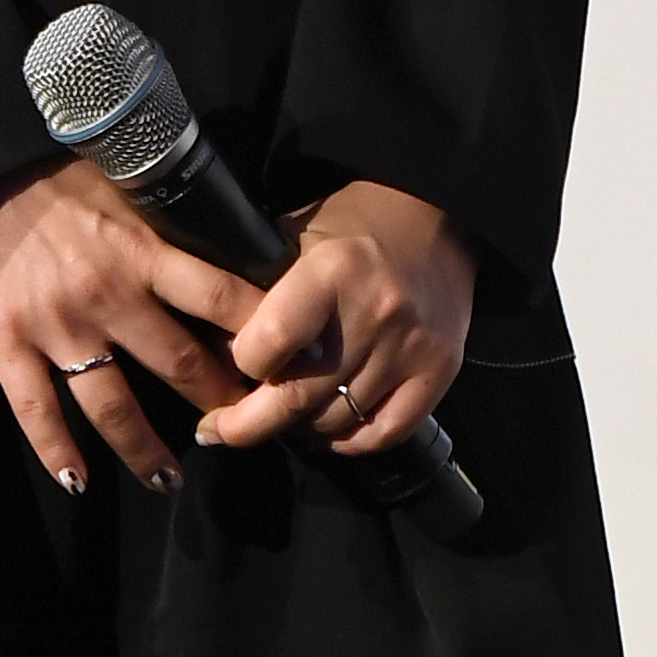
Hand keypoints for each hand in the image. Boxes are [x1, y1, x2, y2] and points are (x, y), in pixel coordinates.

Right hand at [0, 158, 266, 498]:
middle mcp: (106, 294)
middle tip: (242, 430)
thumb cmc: (49, 171)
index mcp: (142, 248)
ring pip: (111, 405)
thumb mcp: (122, 184)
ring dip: (145, 448)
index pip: (221, 299)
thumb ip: (165, 225)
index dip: (261, 335)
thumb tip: (226, 245)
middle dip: (217, 403)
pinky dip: (55, 452)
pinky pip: (34, 410)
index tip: (286, 363)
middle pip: (178, 364)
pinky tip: (78, 483)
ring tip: (168, 480)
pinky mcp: (3, 341)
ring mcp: (55, 324)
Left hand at [195, 181, 472, 462]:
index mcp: (334, 269)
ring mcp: (412, 347)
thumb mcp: (298, 232)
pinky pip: (383, 434)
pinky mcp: (441, 371)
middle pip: (297, 397)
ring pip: (335, 421)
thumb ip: (260, 284)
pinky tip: (328, 428)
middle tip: (218, 431)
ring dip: (300, 428)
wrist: (439, 215)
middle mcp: (376, 311)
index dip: (242, 362)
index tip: (231, 364)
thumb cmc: (356, 223)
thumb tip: (215, 344)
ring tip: (280, 416)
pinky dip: (348, 441)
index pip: (269, 343)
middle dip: (247, 424)